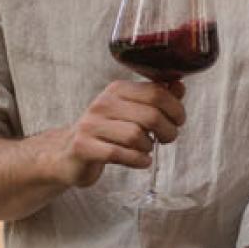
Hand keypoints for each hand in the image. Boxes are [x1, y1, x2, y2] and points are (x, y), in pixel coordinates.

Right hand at [55, 79, 185, 187]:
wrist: (68, 153)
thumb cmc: (107, 131)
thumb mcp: (131, 110)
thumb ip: (156, 98)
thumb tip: (180, 86)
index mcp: (117, 90)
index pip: (156, 92)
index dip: (175, 108)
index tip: (178, 121)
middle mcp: (103, 103)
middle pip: (150, 115)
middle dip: (168, 130)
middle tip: (168, 138)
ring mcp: (91, 125)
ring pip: (136, 136)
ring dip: (149, 147)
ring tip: (148, 149)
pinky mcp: (83, 147)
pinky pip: (119, 154)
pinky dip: (138, 160)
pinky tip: (142, 161)